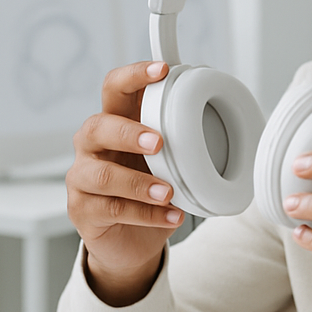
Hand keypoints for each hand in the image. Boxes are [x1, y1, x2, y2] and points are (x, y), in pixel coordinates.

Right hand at [67, 61, 183, 305]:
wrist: (132, 240)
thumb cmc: (152, 189)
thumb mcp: (171, 161)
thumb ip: (184, 138)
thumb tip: (229, 116)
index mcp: (116, 122)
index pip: (114, 88)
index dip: (134, 75)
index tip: (162, 70)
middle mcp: (93, 146)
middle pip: (98, 126)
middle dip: (129, 132)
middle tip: (160, 143)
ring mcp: (82, 178)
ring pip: (102, 174)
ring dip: (140, 183)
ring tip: (169, 191)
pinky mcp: (82, 210)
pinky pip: (112, 209)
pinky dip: (147, 214)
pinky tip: (173, 215)